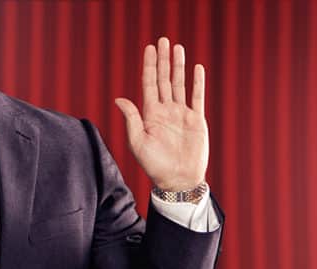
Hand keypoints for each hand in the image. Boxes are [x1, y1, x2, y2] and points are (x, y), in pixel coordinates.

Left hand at [113, 36, 208, 191]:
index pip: (149, 84)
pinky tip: (197, 68)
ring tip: (178, 48)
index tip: (149, 48)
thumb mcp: (138, 143)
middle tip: (163, 40)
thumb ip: (131, 119)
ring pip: (180, 84)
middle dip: (163, 60)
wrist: (178, 180)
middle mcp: (166, 111)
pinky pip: (197, 97)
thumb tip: (119, 99)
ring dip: (179, 66)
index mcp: (150, 115)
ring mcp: (181, 114)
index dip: (149, 66)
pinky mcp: (196, 121)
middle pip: (164, 79)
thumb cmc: (155, 166)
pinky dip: (197, 83)